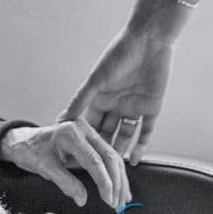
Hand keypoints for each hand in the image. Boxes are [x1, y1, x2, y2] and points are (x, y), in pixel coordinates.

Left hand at [0, 119, 130, 208]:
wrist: (23, 140)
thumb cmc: (31, 152)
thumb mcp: (44, 168)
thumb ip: (65, 183)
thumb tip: (83, 199)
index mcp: (70, 133)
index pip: (95, 160)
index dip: (104, 182)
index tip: (109, 201)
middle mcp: (84, 128)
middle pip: (109, 156)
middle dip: (117, 182)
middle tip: (118, 205)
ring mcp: (89, 131)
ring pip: (112, 156)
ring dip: (119, 180)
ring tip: (122, 200)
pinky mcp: (91, 138)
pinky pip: (107, 156)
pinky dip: (115, 173)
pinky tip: (120, 188)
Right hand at [57, 28, 174, 164]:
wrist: (149, 40)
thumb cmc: (119, 54)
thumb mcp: (97, 79)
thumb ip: (80, 100)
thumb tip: (61, 120)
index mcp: (100, 97)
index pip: (88, 123)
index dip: (81, 140)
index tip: (71, 160)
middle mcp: (116, 104)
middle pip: (106, 133)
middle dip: (99, 152)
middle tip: (91, 173)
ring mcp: (134, 107)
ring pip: (125, 136)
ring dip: (119, 152)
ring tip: (112, 172)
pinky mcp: (152, 108)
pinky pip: (146, 132)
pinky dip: (141, 146)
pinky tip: (133, 161)